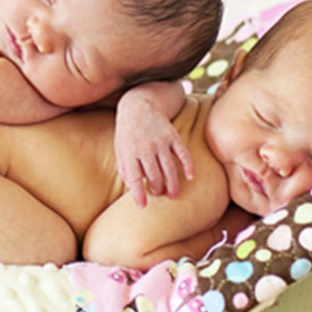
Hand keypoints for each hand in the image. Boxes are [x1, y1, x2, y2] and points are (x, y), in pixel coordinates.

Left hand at [115, 84, 193, 207]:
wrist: (139, 106)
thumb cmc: (127, 132)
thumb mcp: (120, 148)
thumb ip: (124, 167)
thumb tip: (132, 186)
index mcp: (130, 152)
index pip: (134, 178)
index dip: (138, 193)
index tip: (142, 206)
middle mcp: (145, 148)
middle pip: (154, 175)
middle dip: (158, 189)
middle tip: (159, 194)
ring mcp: (160, 141)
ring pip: (169, 168)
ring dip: (172, 184)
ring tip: (173, 195)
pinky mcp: (172, 135)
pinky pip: (183, 153)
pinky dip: (188, 166)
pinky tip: (190, 177)